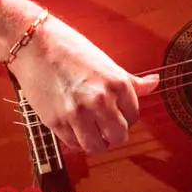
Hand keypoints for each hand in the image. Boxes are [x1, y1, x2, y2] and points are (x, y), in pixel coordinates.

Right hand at [7, 15, 158, 153]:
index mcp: (117, 83)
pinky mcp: (56, 121)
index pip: (133, 116)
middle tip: (108, 130)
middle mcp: (100, 99)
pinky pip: (73, 144)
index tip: (118, 115)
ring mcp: (77, 112)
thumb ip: (130, 81)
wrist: (36, 45)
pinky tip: (75, 129)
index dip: (126, 118)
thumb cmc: (71, 49)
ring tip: (92, 132)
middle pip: (118, 136)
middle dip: (115, 136)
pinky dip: (76, 141)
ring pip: (96, 146)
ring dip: (96, 143)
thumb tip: (155, 83)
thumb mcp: (106, 63)